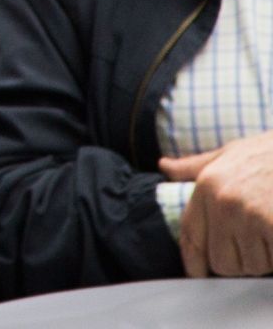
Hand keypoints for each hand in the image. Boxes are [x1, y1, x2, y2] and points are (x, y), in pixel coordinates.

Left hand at [161, 132, 272, 276]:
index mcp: (207, 187)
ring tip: (271, 229)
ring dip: (265, 259)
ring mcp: (251, 216)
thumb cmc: (270, 152)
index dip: (193, 263)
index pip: (191, 237)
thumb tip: (165, 166)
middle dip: (240, 262)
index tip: (199, 274)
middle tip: (256, 244)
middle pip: (222, 263)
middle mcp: (223, 203)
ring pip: (253, 266)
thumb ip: (196, 165)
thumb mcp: (230, 152)